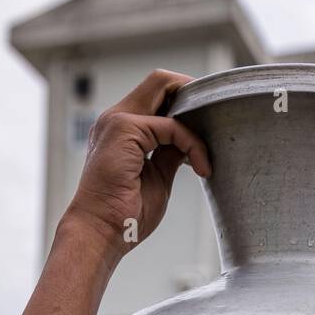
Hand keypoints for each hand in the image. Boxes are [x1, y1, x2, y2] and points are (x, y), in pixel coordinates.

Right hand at [60, 68, 210, 260]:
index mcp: (121, 130)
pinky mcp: (124, 130)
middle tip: (215, 121)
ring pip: (165, 88)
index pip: (157, 96)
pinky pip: (171, 126)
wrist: (100, 234)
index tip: (207, 128)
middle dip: (193, 95)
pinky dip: (192, 143)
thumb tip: (189, 141)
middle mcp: (116, 118)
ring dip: (194, 114)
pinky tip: (201, 167)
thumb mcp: (157, 177)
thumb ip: (170, 153)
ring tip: (206, 148)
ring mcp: (118, 120)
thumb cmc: (124, 217)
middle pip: (161, 81)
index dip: (185, 105)